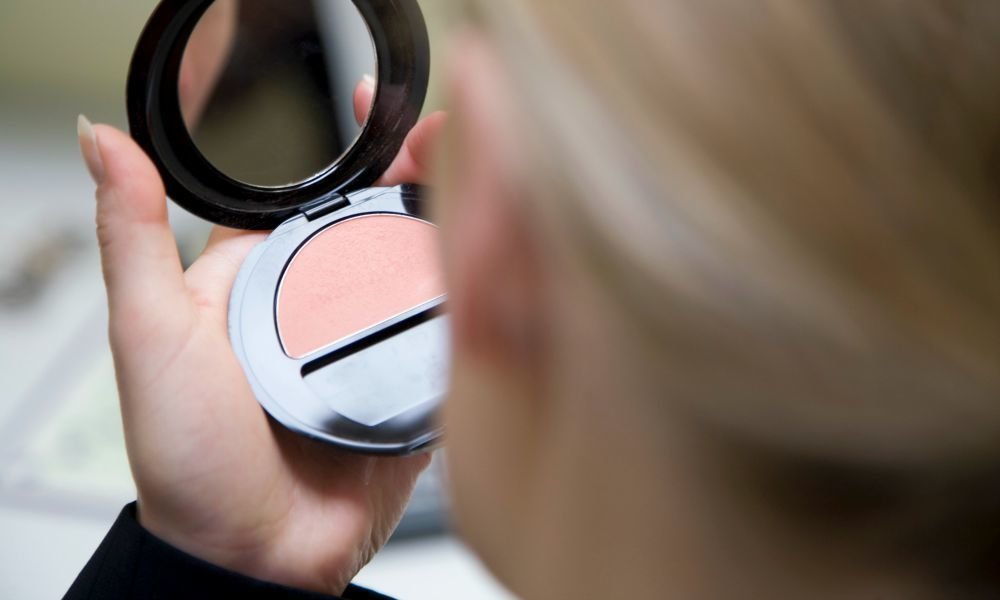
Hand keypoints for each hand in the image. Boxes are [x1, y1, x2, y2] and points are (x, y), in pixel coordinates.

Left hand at [77, 79, 447, 594]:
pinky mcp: (414, 382)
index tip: (372, 110)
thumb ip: (135, 237)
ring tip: (487, 177)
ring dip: (455, 219)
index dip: (343, 149)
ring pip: (422, 267)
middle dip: (414, 172)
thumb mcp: (151, 335)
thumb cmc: (191, 463)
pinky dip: (479, 293)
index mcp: (261, 281)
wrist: (257, 559)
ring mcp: (371, 342)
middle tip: (446, 137)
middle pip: (376, 222)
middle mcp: (320, 306)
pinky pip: (452, 329)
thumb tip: (104, 141)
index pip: (308, 195)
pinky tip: (506, 257)